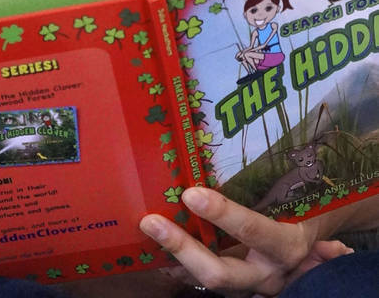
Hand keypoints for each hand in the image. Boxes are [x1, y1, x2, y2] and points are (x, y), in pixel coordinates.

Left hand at [139, 187, 352, 296]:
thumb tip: (333, 248)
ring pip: (205, 280)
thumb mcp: (311, 213)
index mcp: (286, 249)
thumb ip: (308, 221)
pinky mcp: (233, 285)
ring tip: (146, 235)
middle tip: (150, 222)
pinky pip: (198, 280)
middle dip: (181, 249)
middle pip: (218, 273)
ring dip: (172, 260)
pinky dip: (175, 268)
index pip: (253, 231)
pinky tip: (151, 253)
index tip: (192, 194)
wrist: (317, 253)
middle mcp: (264, 275)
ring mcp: (246, 285)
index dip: (223, 215)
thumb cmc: (308, 218)